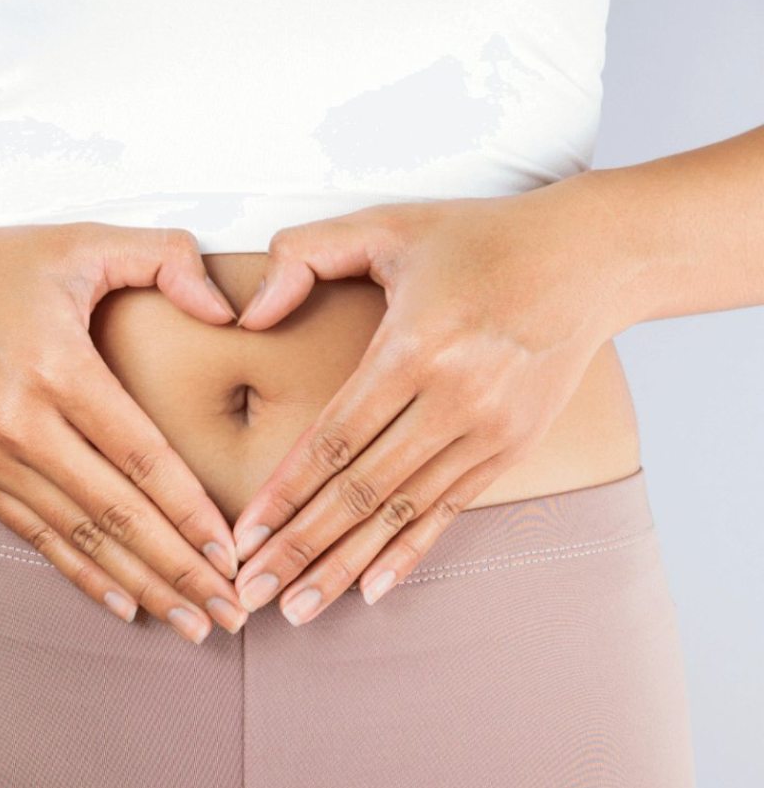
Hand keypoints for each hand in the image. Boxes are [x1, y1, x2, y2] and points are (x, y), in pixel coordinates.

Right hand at [0, 220, 248, 642]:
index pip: (141, 456)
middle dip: (181, 569)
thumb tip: (227, 309)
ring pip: (83, 538)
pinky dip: (86, 575)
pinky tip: (126, 605)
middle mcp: (22, 425)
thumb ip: (164, 257)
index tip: (233, 553)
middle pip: (119, 514)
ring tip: (194, 623)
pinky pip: (39, 539)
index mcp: (57, 368)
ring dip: (143, 585)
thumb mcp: (82, 240)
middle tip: (232, 612)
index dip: (191, 511)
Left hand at [230, 183, 624, 624]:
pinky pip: (449, 511)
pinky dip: (408, 552)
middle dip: (299, 548)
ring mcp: (487, 431)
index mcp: (413, 347)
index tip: (244, 537)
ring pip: (399, 514)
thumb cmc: (480, 239)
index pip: (332, 439)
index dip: (284, 494)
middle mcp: (452, 400)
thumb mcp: (387, 225)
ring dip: (344, 565)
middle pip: (359, 491)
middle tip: (249, 593)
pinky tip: (372, 590)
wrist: (590, 259)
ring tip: (296, 608)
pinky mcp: (511, 447)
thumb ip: (306, 254)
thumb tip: (249, 314)